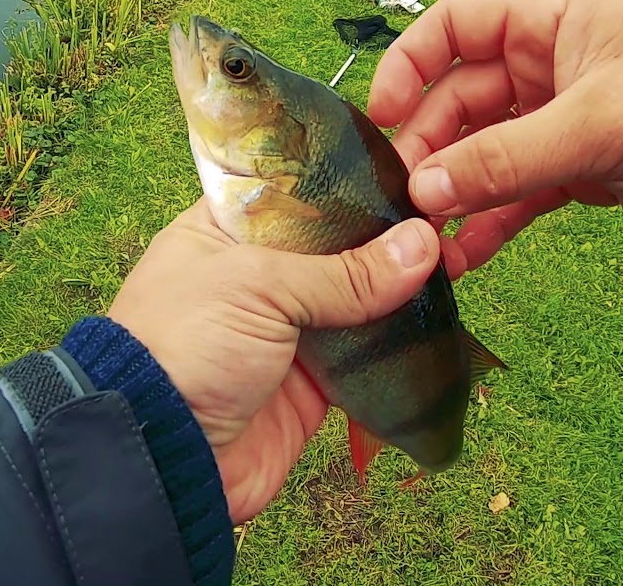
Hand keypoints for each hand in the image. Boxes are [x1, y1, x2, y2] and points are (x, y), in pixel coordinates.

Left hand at [107, 199, 441, 522]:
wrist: (161, 455)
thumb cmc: (185, 346)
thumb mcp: (259, 286)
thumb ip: (344, 271)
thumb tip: (422, 245)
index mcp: (224, 232)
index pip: (295, 192)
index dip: (348, 181)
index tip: (409, 168)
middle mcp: (256, 276)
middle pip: (335, 247)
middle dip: (388, 236)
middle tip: (448, 215)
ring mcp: (285, 332)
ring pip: (357, 302)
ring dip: (403, 289)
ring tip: (460, 260)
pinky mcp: (310, 386)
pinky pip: (365, 358)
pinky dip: (400, 346)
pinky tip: (443, 317)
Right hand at [368, 0, 622, 277]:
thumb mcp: (605, 124)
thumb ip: (506, 159)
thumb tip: (421, 192)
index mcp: (560, 15)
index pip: (458, 25)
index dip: (411, 67)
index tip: (379, 122)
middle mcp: (560, 60)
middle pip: (464, 97)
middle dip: (430, 149)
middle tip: (399, 204)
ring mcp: (574, 116)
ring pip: (490, 152)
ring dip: (457, 194)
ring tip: (424, 243)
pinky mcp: (592, 168)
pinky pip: (523, 192)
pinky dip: (495, 222)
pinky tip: (466, 259)